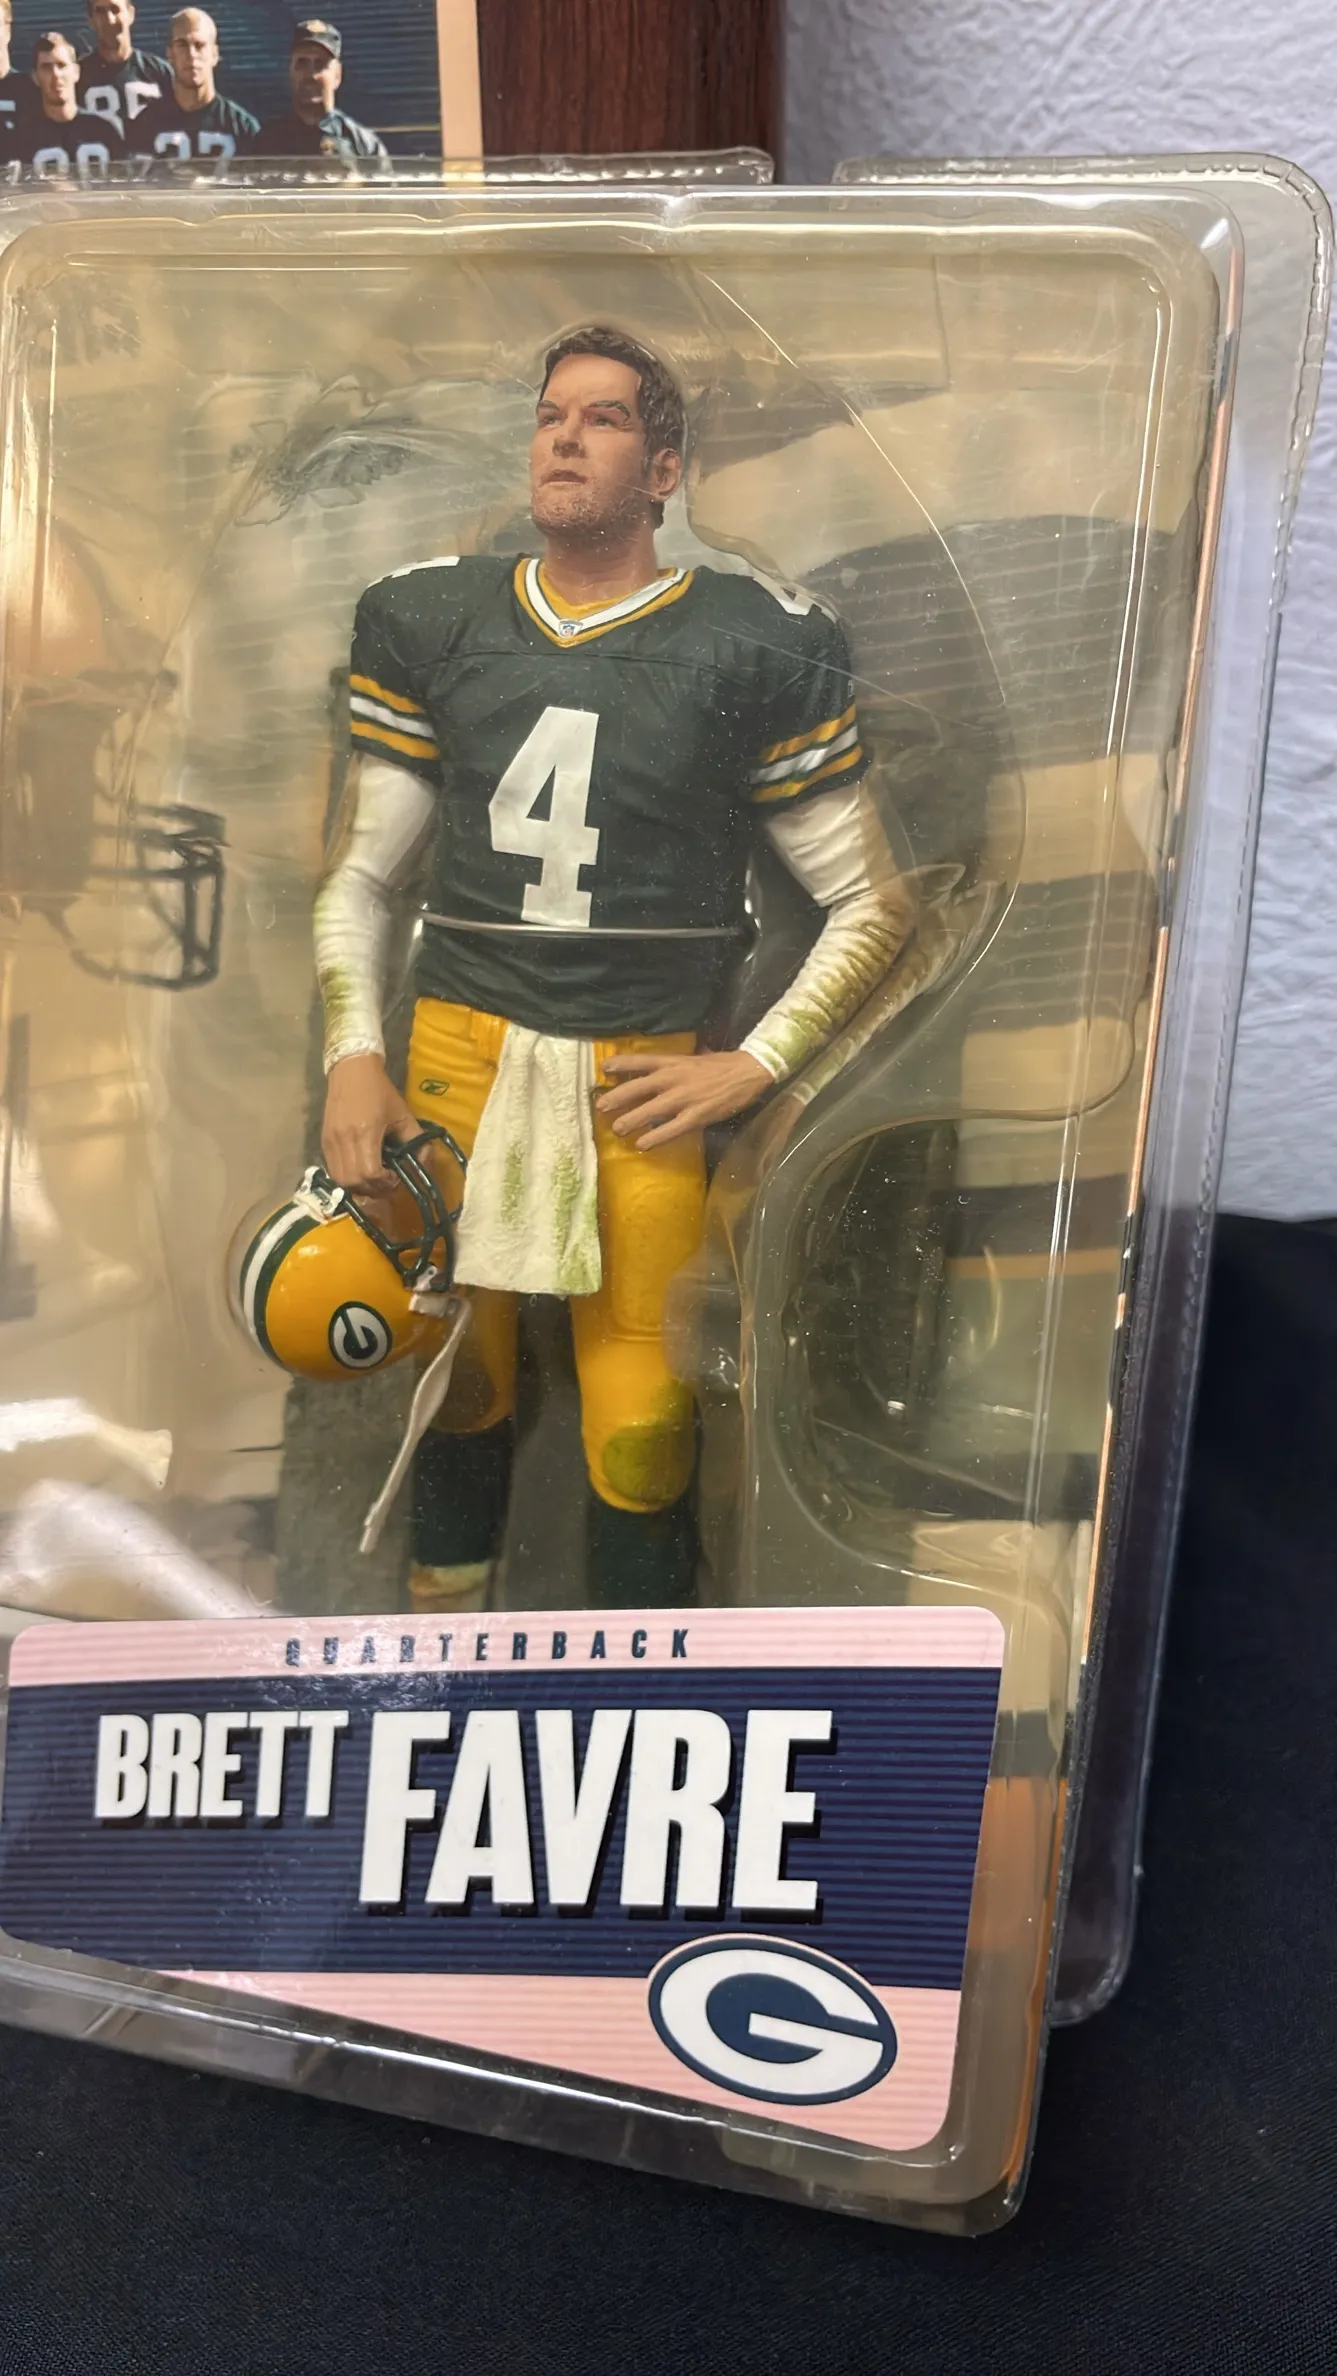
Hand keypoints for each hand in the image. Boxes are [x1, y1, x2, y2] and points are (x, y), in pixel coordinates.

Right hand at [321, 1052, 418, 1194]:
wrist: (351, 1070)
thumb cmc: (380, 1090)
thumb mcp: (403, 1114)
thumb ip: (416, 1140)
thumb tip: (425, 1165)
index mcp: (365, 1132)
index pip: (370, 1173)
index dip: (384, 1183)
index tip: (396, 1177)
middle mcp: (343, 1140)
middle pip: (353, 1182)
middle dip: (373, 1189)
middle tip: (386, 1182)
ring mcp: (330, 1142)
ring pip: (340, 1180)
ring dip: (358, 1187)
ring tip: (373, 1178)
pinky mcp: (323, 1141)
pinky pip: (333, 1170)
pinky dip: (347, 1178)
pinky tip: (361, 1169)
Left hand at [597, 1049, 772, 1149]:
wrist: (748, 1072)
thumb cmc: (721, 1065)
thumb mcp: (694, 1058)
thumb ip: (675, 1064)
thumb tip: (660, 1067)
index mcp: (673, 1062)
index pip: (641, 1061)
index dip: (621, 1064)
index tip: (604, 1069)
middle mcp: (673, 1078)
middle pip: (638, 1087)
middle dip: (617, 1097)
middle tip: (600, 1107)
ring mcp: (684, 1098)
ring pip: (650, 1110)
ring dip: (631, 1120)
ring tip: (616, 1129)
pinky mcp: (696, 1116)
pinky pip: (670, 1129)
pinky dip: (654, 1137)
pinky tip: (642, 1144)